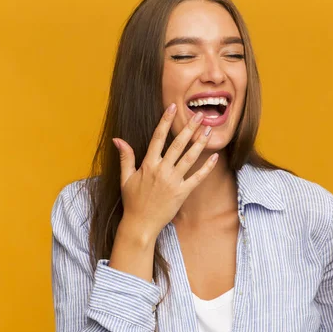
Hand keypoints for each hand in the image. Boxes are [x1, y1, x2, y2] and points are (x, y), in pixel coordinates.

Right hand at [112, 103, 217, 240]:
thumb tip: (118, 139)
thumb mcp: (125, 178)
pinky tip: (214, 157)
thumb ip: (125, 157)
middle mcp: (161, 170)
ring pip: (189, 158)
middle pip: (177, 144)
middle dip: (189, 128)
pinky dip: (206, 168)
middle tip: (199, 115)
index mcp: (148, 164)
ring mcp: (173, 182)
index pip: (157, 137)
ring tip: (208, 130)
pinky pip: (197, 178)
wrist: (140, 224)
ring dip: (199, 143)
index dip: (165, 121)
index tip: (172, 107)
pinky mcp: (182, 193)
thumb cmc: (132, 201)